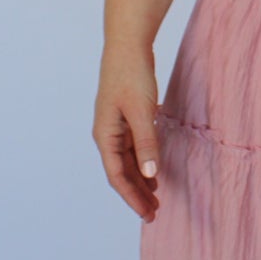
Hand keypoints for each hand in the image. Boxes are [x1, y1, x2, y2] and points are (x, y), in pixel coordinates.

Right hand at [93, 46, 161, 220]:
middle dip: (136, 194)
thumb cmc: (131, 75)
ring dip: (140, 180)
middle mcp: (107, 134)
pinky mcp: (126, 117)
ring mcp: (115, 126)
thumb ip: (147, 143)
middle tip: (154, 213)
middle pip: (121, 172)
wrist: (128, 45)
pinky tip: (154, 170)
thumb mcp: (142, 112)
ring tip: (155, 197)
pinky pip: (133, 147)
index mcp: (105, 136)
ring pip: (127, 161)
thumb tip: (150, 175)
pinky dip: (143, 161)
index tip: (147, 214)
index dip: (132, 198)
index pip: (117, 176)